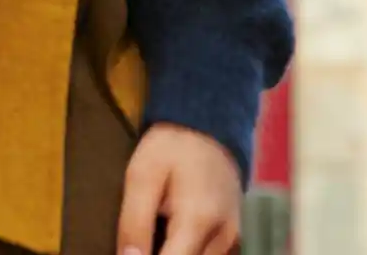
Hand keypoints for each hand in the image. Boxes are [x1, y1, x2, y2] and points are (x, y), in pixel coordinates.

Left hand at [116, 124, 243, 254]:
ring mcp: (232, 240)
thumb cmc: (172, 146)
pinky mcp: (233, 239)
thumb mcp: (142, 175)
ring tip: (157, 236)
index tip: (132, 251)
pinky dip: (186, 252)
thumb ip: (133, 224)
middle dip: (159, 254)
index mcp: (198, 221)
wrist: (209, 124)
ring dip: (175, 253)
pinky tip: (171, 240)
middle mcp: (223, 238)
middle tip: (141, 241)